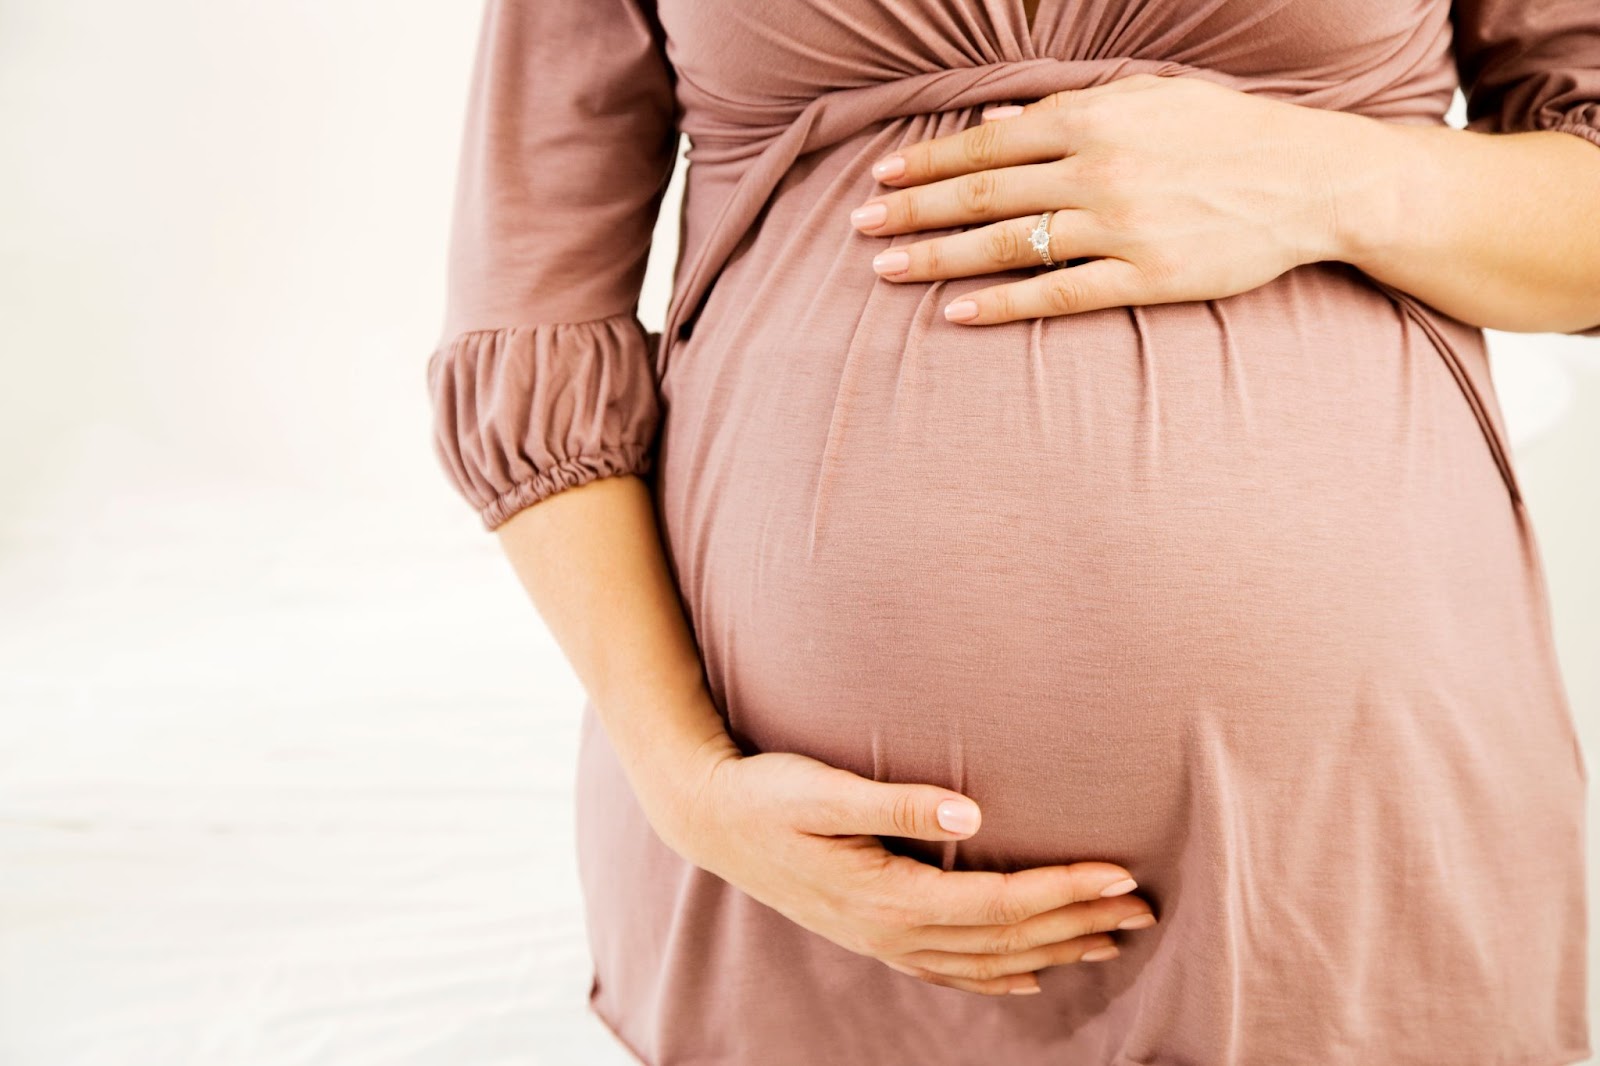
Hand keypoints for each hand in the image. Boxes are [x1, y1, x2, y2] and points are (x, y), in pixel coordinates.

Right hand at [660, 746, 1158, 996]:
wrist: (710, 821)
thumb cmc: (767, 795)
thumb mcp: (823, 789)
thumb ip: (897, 802)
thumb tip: (971, 808)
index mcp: (888, 897)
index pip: (999, 904)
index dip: (1064, 892)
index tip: (1121, 875)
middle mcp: (893, 933)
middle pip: (1007, 940)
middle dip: (1078, 924)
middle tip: (1145, 911)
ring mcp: (884, 942)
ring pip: (987, 963)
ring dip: (1053, 952)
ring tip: (1111, 941)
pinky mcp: (874, 935)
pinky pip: (951, 972)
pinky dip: (998, 978)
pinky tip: (1029, 978)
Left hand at [850, 72, 1351, 324]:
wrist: (1313, 180)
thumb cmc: (1229, 132)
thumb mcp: (1151, 97)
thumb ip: (1072, 108)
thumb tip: (1001, 120)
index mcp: (1095, 119)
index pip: (988, 143)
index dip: (928, 161)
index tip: (880, 178)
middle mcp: (1099, 169)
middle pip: (982, 193)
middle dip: (912, 211)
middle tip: (859, 229)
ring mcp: (1121, 227)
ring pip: (1007, 244)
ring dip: (938, 257)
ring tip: (886, 270)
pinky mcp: (1146, 278)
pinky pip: (1057, 294)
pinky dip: (1001, 304)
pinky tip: (955, 313)